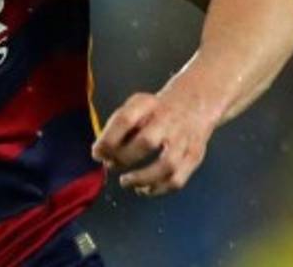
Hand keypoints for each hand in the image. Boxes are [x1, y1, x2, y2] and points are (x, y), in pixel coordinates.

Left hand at [90, 86, 217, 196]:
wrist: (195, 101)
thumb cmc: (156, 110)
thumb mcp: (137, 106)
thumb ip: (118, 127)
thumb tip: (101, 154)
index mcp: (149, 104)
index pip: (126, 119)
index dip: (108, 138)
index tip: (97, 153)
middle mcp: (169, 120)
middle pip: (146, 142)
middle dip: (124, 158)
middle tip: (111, 165)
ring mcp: (184, 140)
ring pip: (166, 164)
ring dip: (142, 177)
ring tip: (125, 181)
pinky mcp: (194, 156)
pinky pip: (178, 179)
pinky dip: (159, 189)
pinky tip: (144, 189)